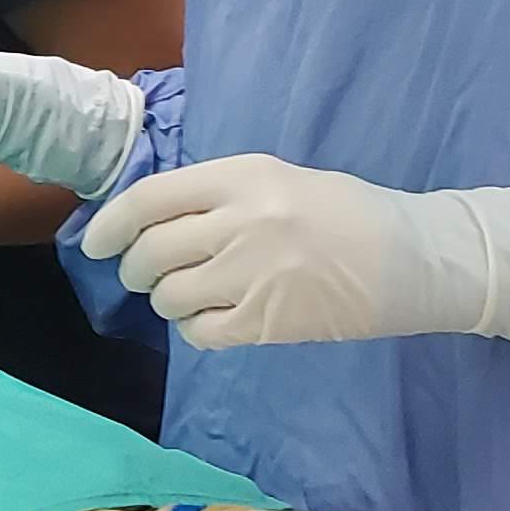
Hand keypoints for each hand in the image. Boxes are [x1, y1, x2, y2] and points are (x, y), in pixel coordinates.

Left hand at [82, 156, 509, 362]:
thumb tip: (152, 216)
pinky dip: (196, 329)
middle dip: (137, 269)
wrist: (411, 258)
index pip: (149, 200)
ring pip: (169, 297)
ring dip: (168, 300)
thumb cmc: (345, 212)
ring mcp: (251, 275)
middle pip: (150, 254)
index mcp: (243, 178)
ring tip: (191, 294)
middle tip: (148, 275)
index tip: (97, 242)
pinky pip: (199, 333)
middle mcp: (239, 223)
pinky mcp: (266, 322)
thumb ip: (218, 193)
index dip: (111, 226)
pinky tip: (215, 319)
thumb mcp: (279, 179)